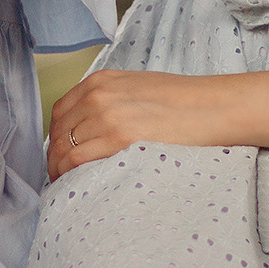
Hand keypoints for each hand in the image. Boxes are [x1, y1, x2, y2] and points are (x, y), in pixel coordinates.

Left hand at [47, 67, 246, 179]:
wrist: (213, 107)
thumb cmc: (182, 102)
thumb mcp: (136, 89)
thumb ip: (110, 102)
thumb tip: (90, 128)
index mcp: (101, 82)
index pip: (60, 112)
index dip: (55, 137)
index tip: (59, 154)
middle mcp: (98, 95)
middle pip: (58, 132)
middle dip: (55, 157)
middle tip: (60, 177)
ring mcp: (107, 115)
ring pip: (64, 149)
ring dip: (60, 169)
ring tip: (68, 186)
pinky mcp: (120, 137)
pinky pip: (79, 160)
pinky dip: (71, 175)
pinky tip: (76, 185)